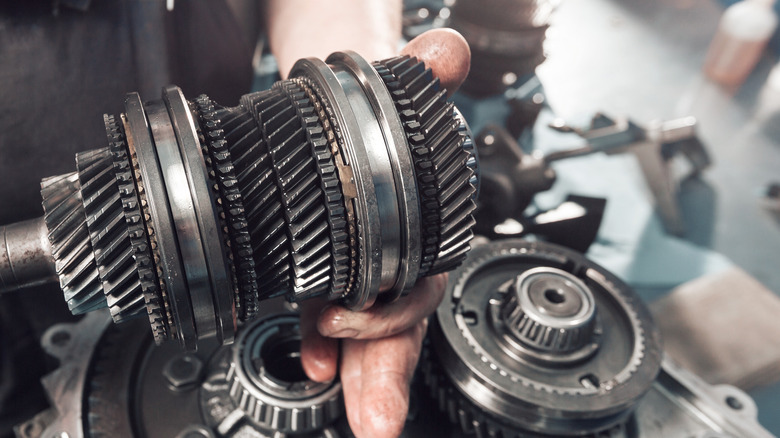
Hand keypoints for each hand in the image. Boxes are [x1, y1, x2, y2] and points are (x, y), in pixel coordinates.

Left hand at [298, 29, 470, 437]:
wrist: (353, 110)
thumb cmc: (379, 112)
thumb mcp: (397, 88)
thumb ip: (423, 75)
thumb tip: (447, 51)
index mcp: (424, 225)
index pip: (423, 281)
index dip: (395, 309)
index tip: (349, 317)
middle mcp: (399, 255)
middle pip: (400, 324)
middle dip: (387, 371)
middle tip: (376, 417)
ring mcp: (366, 268)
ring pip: (369, 333)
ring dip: (360, 373)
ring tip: (351, 407)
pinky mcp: (333, 271)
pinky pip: (336, 318)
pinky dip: (327, 343)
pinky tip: (315, 358)